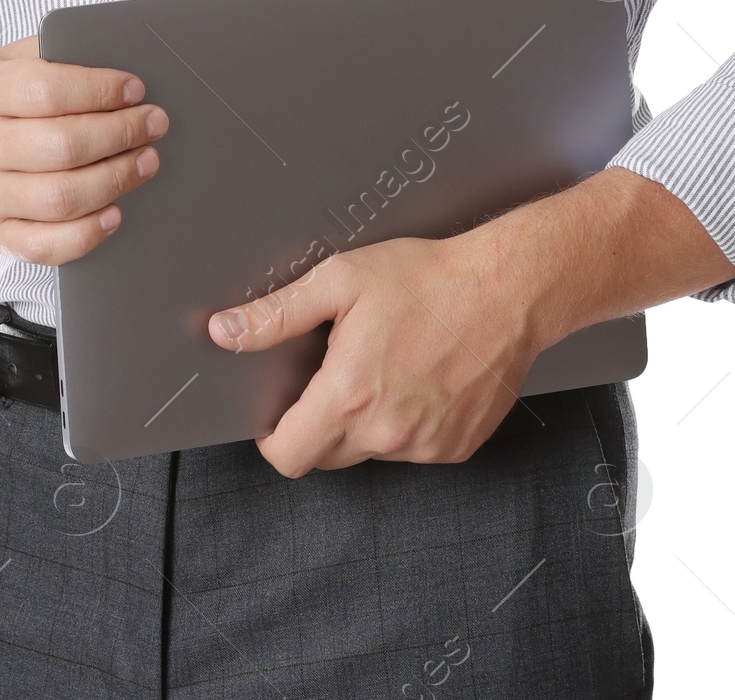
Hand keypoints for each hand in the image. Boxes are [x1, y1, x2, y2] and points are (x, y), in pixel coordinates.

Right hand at [0, 38, 168, 263]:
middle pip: (61, 147)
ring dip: (116, 180)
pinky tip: (114, 211)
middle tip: (153, 124)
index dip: (100, 90)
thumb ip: (52, 56)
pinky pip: (44, 246)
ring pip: (59, 199)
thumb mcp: (3, 60)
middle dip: (121, 134)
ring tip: (145, 161)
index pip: (47, 92)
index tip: (134, 89)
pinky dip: (87, 234)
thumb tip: (116, 64)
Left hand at [204, 168, 734, 478]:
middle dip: (319, 422)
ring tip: (388, 363)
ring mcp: (425, 447)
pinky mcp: (457, 447)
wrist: (509, 288)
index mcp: (349, 396)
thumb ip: (276, 314)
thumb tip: (224, 332)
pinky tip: (422, 376)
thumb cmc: (428, 278)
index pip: (286, 457)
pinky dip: (409, 423)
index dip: (274, 435)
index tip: (281, 409)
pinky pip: (415, 449)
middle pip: (326, 456)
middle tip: (336, 370)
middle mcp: (386, 434)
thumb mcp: (340, 280)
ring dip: (368, 421)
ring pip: (372, 452)